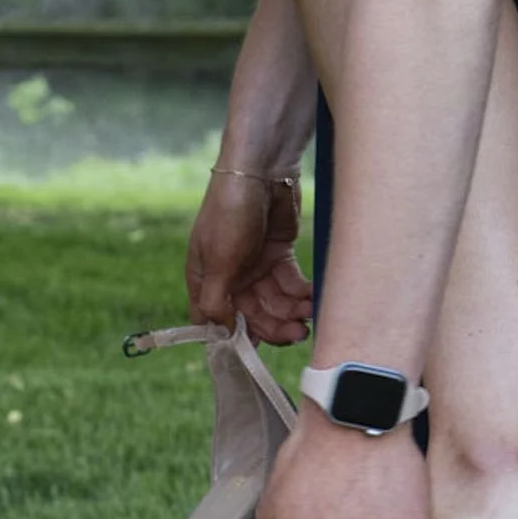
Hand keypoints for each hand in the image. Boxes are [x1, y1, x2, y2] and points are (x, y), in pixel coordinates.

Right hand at [185, 169, 312, 344]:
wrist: (261, 169)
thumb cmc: (229, 212)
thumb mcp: (217, 260)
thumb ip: (217, 301)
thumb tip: (222, 333)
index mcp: (204, 280)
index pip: (213, 321)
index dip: (232, 337)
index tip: (255, 349)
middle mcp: (228, 278)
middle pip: (251, 316)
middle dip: (274, 326)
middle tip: (297, 333)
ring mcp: (255, 267)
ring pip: (275, 303)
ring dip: (292, 312)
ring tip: (309, 313)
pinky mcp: (279, 256)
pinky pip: (291, 285)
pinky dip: (302, 294)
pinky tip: (313, 297)